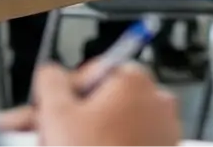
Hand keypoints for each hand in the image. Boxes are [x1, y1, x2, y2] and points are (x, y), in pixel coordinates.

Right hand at [27, 60, 179, 146]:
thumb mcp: (57, 114)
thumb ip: (51, 82)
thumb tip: (50, 72)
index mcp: (135, 79)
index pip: (92, 72)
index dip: (65, 93)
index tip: (49, 109)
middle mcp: (156, 100)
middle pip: (103, 100)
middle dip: (71, 116)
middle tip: (47, 133)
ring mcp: (164, 128)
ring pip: (114, 123)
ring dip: (86, 133)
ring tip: (62, 145)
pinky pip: (130, 141)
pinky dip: (108, 144)